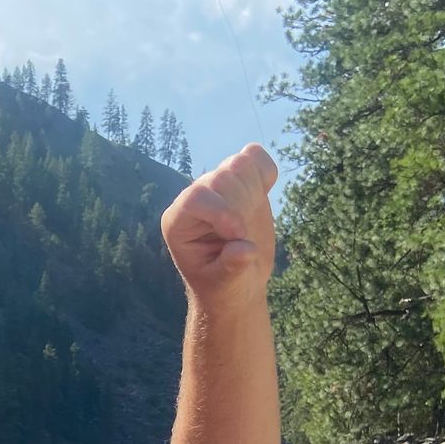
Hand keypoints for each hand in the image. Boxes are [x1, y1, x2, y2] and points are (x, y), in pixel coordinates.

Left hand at [161, 144, 278, 307]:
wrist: (239, 281)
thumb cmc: (224, 287)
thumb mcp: (226, 284)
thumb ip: (232, 267)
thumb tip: (245, 250)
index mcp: (179, 222)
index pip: (196, 197)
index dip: (222, 211)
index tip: (239, 235)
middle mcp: (195, 198)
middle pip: (222, 178)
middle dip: (242, 206)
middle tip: (244, 235)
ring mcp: (218, 186)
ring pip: (239, 163)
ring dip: (254, 190)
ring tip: (250, 218)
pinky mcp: (242, 181)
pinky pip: (255, 156)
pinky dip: (265, 171)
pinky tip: (261, 197)